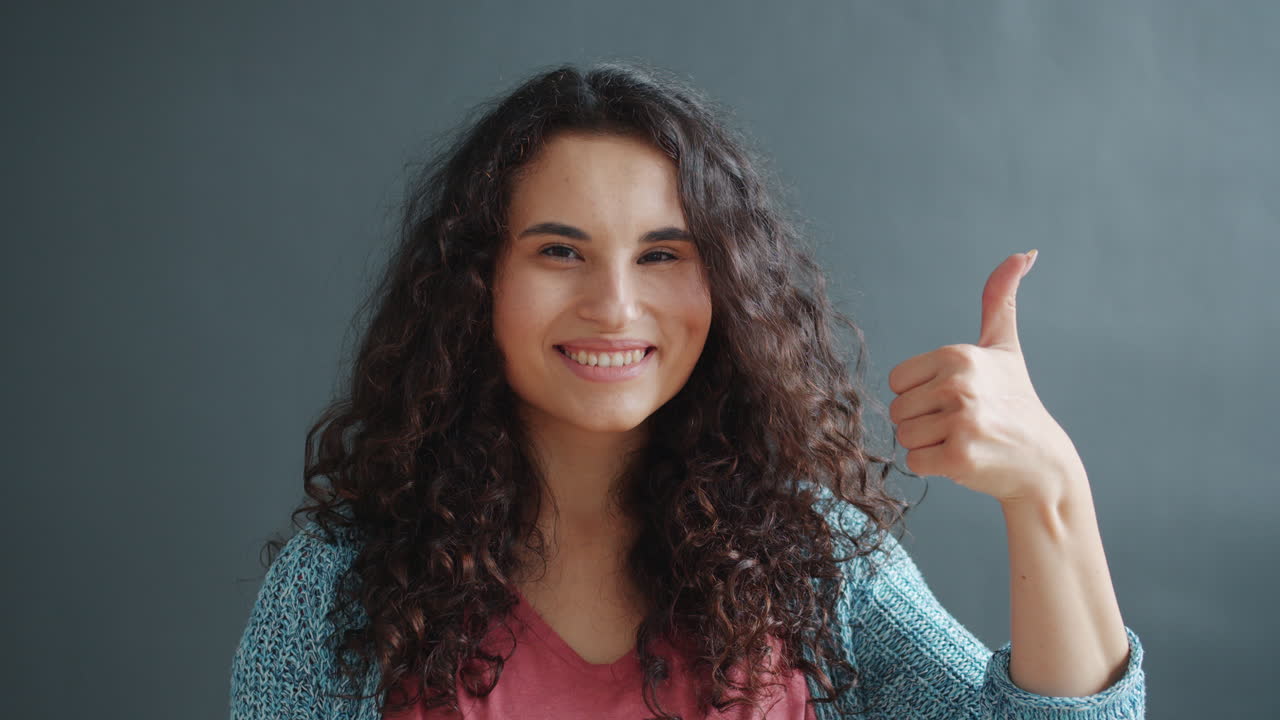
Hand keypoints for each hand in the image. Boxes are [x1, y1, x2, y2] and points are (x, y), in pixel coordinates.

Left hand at [887, 250, 1083, 505]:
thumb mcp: (1004, 347)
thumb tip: (1025, 252)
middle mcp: (959, 383)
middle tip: (962, 423)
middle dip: (922, 422)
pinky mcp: (960, 456)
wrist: (1043, 463)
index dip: (919, 394)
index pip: (896, 381)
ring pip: (904, 437)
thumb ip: (1000, 299)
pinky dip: (933, 467)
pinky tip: (965, 459)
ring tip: (964, 439)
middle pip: (896, 411)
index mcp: (958, 355)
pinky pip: (914, 463)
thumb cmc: (1016, 401)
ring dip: (927, 446)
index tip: (954, 398)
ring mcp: (961, 420)